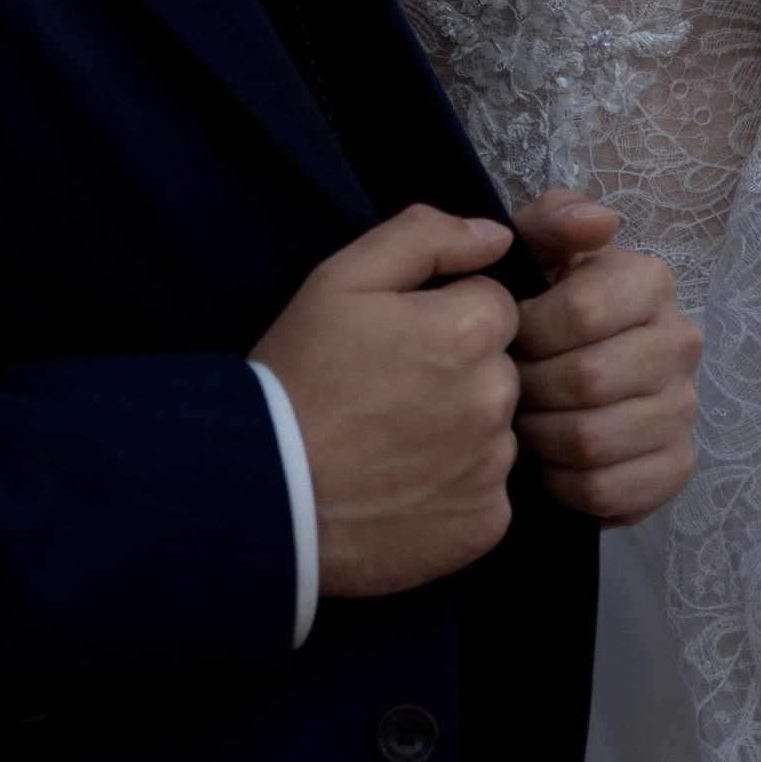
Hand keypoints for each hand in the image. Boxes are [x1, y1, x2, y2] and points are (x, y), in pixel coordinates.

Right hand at [252, 205, 520, 598]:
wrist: (262, 490)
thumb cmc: (298, 377)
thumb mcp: (341, 280)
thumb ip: (426, 237)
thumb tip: (497, 236)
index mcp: (469, 331)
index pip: (491, 307)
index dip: (443, 320)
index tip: (396, 346)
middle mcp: (495, 399)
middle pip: (498, 370)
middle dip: (456, 376)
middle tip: (387, 398)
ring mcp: (493, 468)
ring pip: (495, 433)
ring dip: (459, 434)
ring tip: (389, 447)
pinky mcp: (484, 525)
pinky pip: (487, 494)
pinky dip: (453, 492)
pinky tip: (401, 489)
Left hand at [506, 192, 700, 526]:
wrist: (559, 379)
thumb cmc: (539, 308)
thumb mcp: (534, 251)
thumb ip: (552, 219)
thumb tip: (602, 221)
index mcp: (650, 282)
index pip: (580, 313)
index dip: (527, 332)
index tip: (510, 334)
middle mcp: (680, 342)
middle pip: (586, 381)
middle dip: (529, 389)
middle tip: (509, 386)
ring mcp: (684, 409)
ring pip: (592, 440)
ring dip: (540, 437)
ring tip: (525, 420)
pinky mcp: (675, 467)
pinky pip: (605, 489)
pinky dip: (561, 481)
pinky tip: (550, 460)